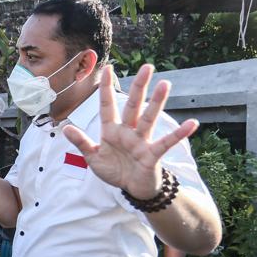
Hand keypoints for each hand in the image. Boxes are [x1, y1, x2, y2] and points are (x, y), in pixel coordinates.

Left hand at [62, 65, 198, 199]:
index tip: (108, 68)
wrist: (132, 190)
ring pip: (149, 118)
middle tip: (147, 66)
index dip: (107, 88)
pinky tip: (191, 123)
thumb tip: (65, 128)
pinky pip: (167, 142)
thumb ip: (81, 143)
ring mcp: (141, 142)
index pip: (108, 105)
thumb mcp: (93, 158)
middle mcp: (128, 132)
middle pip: (133, 105)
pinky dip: (179, 134)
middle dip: (139, 87)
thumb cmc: (115, 171)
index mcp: (112, 131)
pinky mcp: (152, 155)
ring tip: (165, 84)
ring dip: (157, 102)